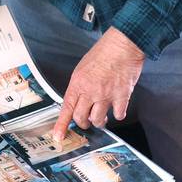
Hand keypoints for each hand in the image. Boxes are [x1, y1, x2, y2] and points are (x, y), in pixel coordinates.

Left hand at [53, 27, 144, 141]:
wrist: (122, 45)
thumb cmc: (103, 52)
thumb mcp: (83, 67)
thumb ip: (80, 85)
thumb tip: (78, 99)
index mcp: (78, 83)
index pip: (66, 107)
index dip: (62, 124)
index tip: (58, 136)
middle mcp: (90, 91)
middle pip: (81, 118)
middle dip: (83, 123)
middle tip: (86, 122)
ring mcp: (106, 95)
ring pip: (98, 120)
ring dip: (99, 122)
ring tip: (102, 118)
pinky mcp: (122, 96)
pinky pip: (118, 114)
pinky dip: (118, 114)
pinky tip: (117, 109)